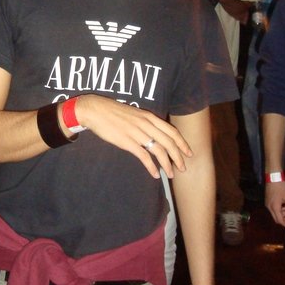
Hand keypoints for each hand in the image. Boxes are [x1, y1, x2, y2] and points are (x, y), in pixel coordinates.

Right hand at [75, 95, 191, 178]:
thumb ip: (146, 122)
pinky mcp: (127, 141)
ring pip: (159, 151)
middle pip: (169, 143)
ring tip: (171, 174)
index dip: (182, 143)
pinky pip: (144, 156)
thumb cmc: (113, 112)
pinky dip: (151, 167)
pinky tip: (155, 174)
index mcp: (149, 117)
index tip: (188, 153)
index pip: (172, 131)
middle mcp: (146, 124)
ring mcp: (137, 133)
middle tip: (183, 168)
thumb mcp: (134, 114)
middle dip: (178, 157)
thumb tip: (155, 134)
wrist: (95, 110)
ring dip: (167, 164)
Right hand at [265, 180, 284, 227]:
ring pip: (275, 214)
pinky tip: (283, 205)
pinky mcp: (267, 201)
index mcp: (275, 207)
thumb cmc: (282, 188)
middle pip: (276, 219)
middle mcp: (269, 207)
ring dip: (282, 214)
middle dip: (284, 220)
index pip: (280, 220)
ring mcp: (267, 204)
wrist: (273, 178)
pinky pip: (273, 209)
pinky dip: (279, 210)